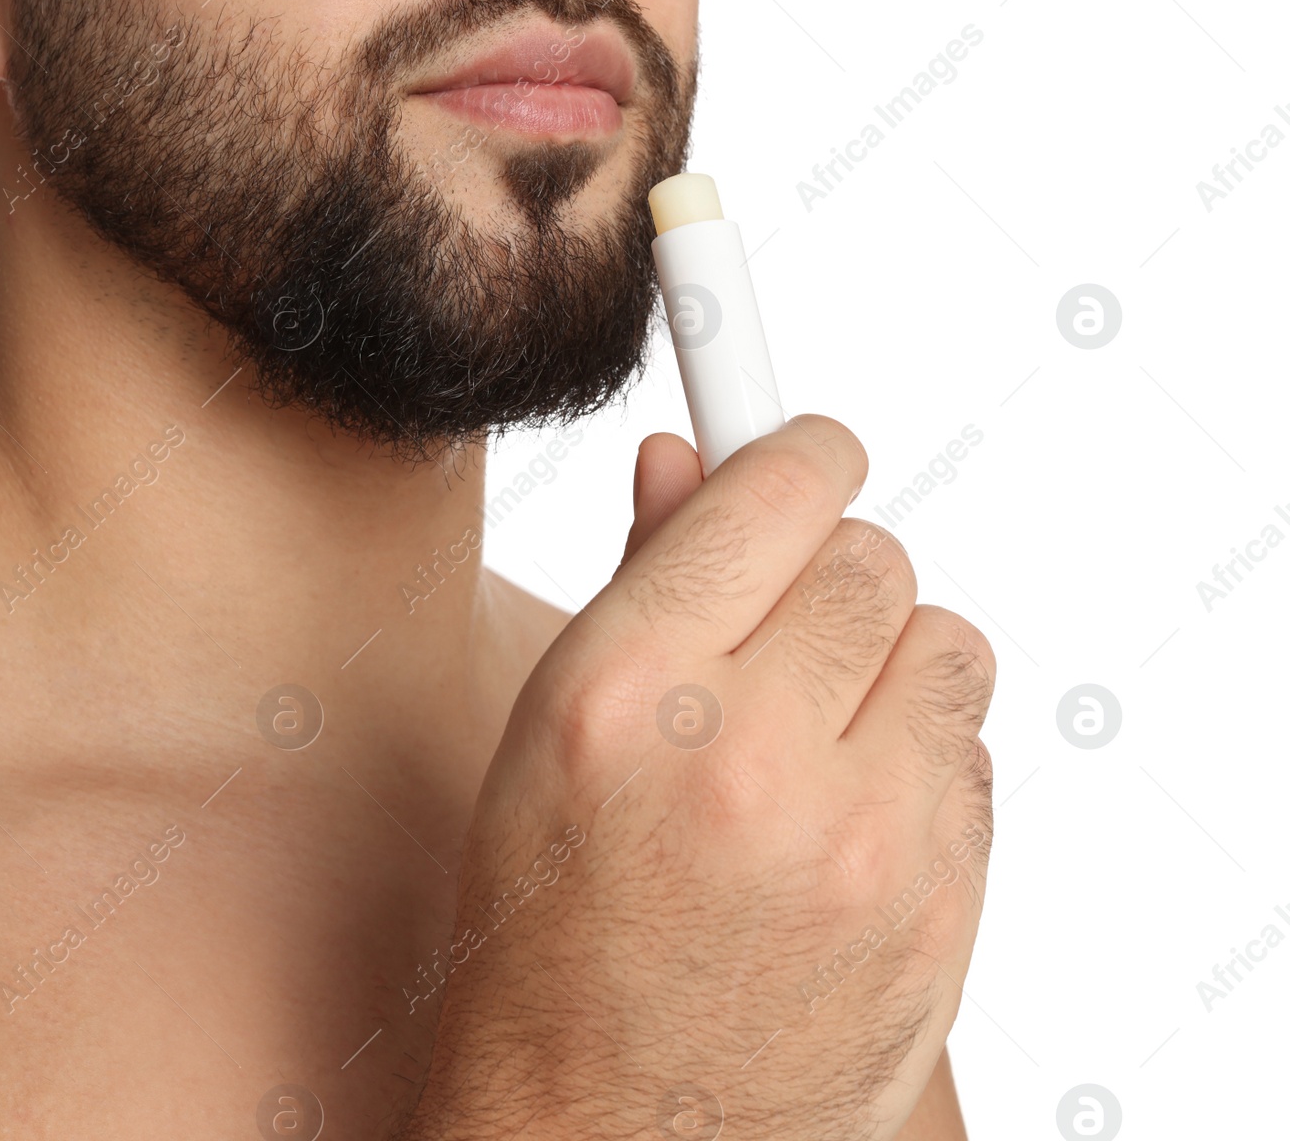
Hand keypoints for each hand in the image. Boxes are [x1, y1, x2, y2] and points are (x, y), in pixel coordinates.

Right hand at [405, 418, 995, 1139]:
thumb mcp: (548, 740)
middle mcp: (748, 756)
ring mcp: (860, 842)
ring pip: (949, 648)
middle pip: (875, 560)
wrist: (605, 1135)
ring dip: (890, 668)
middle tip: (785, 632)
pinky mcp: (939, 910)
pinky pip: (975, 755)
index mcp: (623, 694)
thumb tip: (688, 465)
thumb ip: (638, 582)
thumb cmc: (547, 938)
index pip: (774, 493)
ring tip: (817, 738)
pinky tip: (846, 819)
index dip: (799, 451)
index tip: (809, 449)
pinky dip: (921, 761)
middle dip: (831, 577)